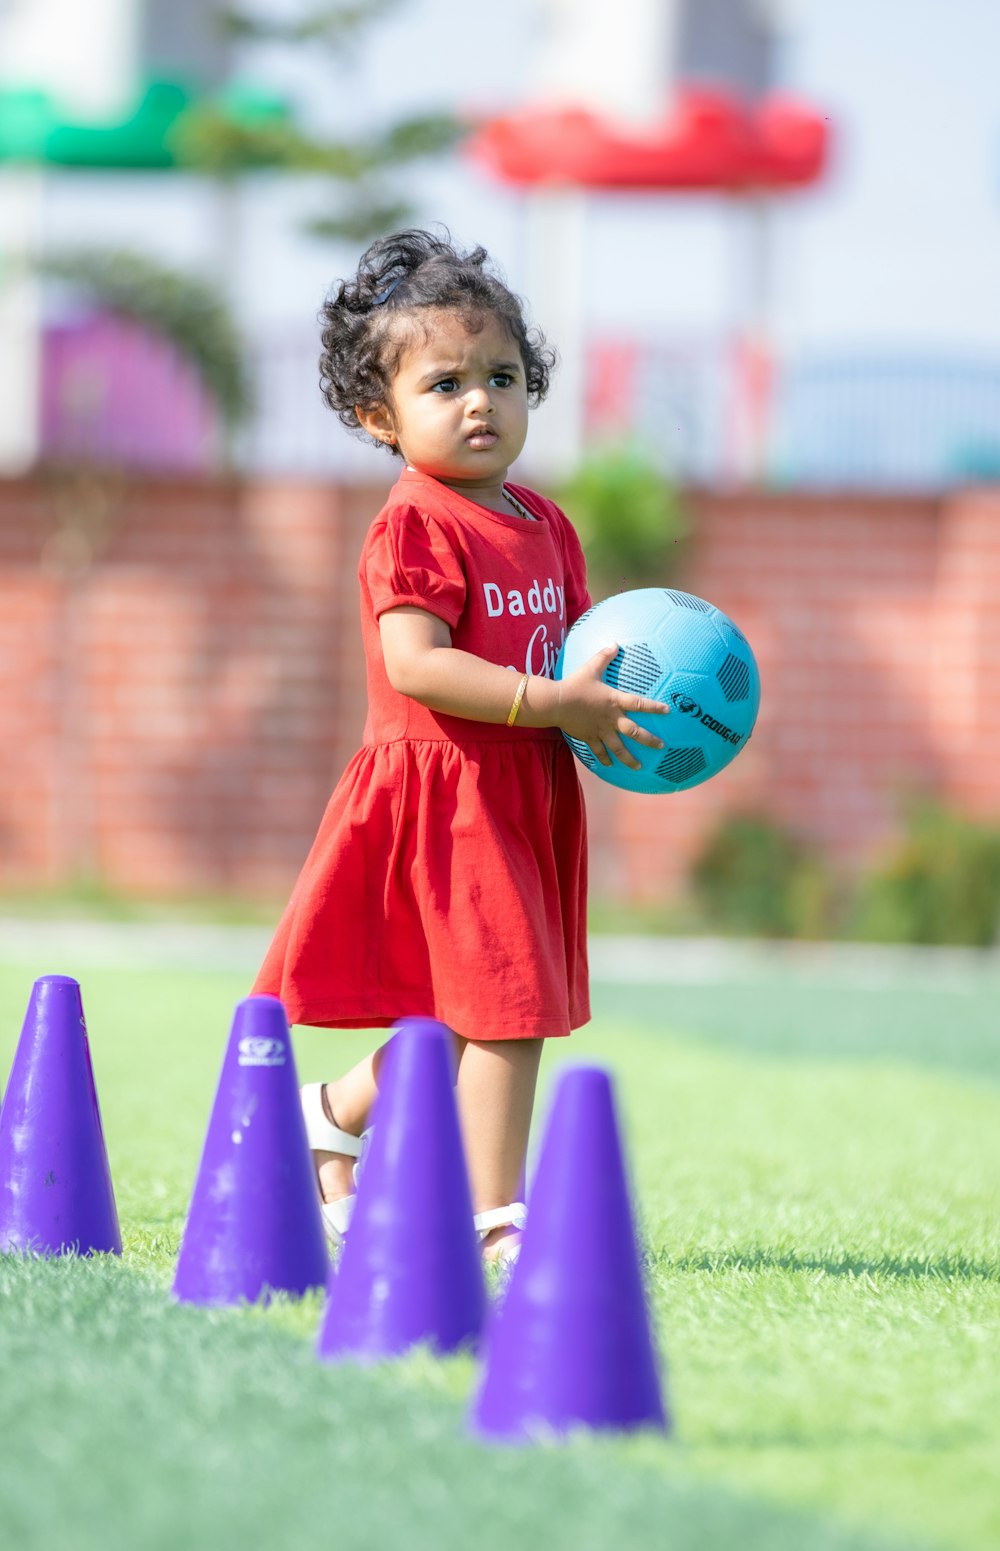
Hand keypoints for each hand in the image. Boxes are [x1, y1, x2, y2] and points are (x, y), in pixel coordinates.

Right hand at [556, 644, 670, 768]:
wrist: (557, 702)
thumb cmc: (575, 684)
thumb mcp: (591, 668)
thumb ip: (604, 657)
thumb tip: (615, 644)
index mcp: (615, 701)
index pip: (640, 704)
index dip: (655, 707)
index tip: (668, 711)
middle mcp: (611, 718)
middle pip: (635, 732)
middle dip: (649, 740)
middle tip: (661, 746)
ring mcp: (601, 730)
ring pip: (618, 748)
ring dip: (629, 758)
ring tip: (638, 767)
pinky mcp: (589, 737)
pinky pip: (599, 750)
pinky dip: (604, 758)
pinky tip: (608, 766)